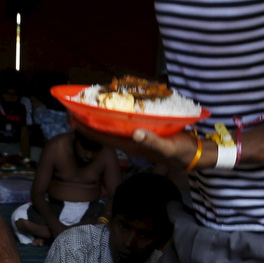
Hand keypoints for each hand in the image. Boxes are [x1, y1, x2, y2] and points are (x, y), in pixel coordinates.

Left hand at [71, 119, 197, 168]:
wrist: (191, 154)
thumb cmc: (180, 151)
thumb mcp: (168, 146)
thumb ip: (152, 141)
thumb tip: (135, 133)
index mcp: (132, 145)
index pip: (103, 138)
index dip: (87, 129)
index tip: (72, 119)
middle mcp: (129, 142)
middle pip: (103, 133)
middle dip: (87, 123)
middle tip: (72, 109)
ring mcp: (135, 138)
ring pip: (111, 129)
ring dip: (97, 119)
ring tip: (85, 108)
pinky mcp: (142, 133)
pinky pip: (122, 125)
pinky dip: (113, 117)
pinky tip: (110, 109)